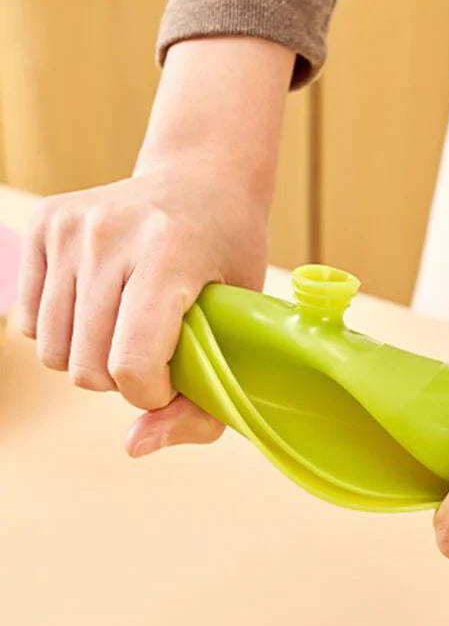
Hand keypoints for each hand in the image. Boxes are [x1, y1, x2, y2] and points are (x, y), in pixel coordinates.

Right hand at [17, 36, 292, 456]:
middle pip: (89, 367)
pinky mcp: (44, 225)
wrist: (202, 176)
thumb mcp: (241, 320)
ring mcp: (71, 227)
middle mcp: (110, 235)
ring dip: (93, 360)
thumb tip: (133, 448)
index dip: (152, 394)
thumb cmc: (230, 253)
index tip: (173, 380)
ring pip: (55, 352)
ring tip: (130, 329)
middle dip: (125, 380)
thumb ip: (203, 400)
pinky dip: (66, 335)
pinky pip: (29, 322)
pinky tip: (101, 309)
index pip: (133, 363)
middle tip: (158, 350)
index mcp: (170, 254)